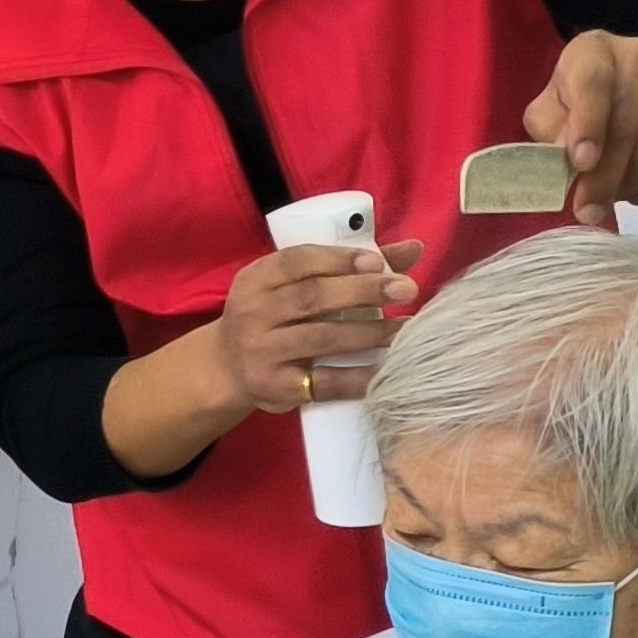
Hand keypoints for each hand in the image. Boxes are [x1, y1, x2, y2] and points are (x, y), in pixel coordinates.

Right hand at [205, 238, 422, 418]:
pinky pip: (324, 382)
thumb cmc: (272, 317)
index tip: (377, 261)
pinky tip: (385, 369)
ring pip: (322, 338)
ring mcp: (262, 352)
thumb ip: (346, 266)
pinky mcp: (275, 387)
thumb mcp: (292, 285)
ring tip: (403, 328)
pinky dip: (358, 377)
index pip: (297, 262)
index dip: (338, 259)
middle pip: (312, 298)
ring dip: (369, 333)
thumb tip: (411, 249)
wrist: (226, 367)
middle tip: (406, 289)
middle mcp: (254, 313)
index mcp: (256, 280)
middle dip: (363, 291)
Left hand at [529, 29, 637, 223]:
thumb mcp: (553, 109)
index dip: (587, 125)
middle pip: (627, 125)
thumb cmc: (582, 102)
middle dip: (605, 177)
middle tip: (589, 209)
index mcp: (594, 50)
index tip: (581, 163)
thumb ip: (550, 130)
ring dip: (631, 185)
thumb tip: (566, 161)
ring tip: (612, 199)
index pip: (592, 83)